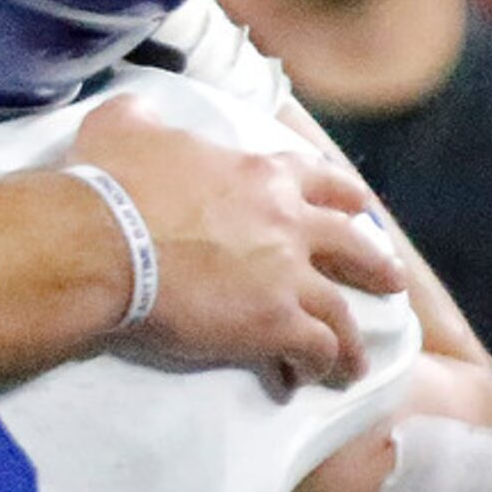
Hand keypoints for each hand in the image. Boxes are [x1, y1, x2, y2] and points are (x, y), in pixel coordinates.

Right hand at [71, 96, 404, 388]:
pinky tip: (304, 379)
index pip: (322, 182)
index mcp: (260, 175)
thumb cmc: (107, 183)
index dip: (344, 198)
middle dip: (375, 265)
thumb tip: (139, 112)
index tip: (359, 209)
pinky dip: (315, 365)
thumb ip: (143, 117)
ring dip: (351, 338)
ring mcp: (287, 275)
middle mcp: (288, 222)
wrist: (101, 241)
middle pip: (353, 245)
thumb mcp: (122, 126)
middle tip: (390, 280)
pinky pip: (313, 349)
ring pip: (340, 310)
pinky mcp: (274, 322)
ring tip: (356, 360)